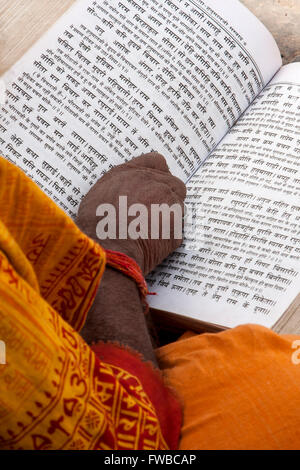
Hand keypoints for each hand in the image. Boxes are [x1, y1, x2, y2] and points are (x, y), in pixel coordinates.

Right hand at [76, 153, 185, 274]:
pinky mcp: (177, 231)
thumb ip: (121, 180)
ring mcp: (171, 207)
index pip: (157, 162)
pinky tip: (149, 243)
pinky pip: (175, 231)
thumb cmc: (97, 222)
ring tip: (147, 229)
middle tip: (151, 211)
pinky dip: (165, 237)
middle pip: (174, 184)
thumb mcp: (101, 190)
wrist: (108, 249)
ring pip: (178, 208)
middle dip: (167, 196)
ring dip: (168, 216)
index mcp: (137, 172)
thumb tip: (132, 184)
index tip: (152, 184)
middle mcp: (158, 185)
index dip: (156, 174)